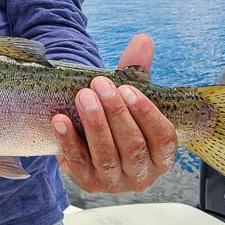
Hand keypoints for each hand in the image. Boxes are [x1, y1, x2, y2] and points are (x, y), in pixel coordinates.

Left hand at [53, 34, 177, 192]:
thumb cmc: (119, 116)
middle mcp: (143, 175)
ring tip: (83, 97)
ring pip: (107, 157)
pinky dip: (69, 141)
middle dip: (115, 114)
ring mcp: (115, 183)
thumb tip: (143, 41)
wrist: (90, 138)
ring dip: (94, 125)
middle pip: (133, 146)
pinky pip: (79, 164)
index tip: (128, 89)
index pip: (163, 137)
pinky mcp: (89, 183)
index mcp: (162, 155)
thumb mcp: (130, 94)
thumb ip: (137, 70)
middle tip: (99, 85)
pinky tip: (61, 120)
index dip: (147, 113)